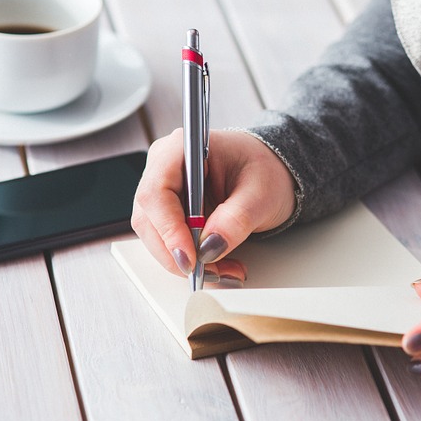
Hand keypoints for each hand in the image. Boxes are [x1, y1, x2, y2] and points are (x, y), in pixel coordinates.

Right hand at [132, 129, 296, 280]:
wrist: (270, 173)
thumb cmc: (264, 170)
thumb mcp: (261, 194)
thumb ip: (236, 219)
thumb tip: (210, 246)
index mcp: (182, 148)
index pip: (157, 192)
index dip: (168, 229)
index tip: (189, 257)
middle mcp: (164, 168)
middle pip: (150, 219)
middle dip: (178, 253)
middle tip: (211, 272)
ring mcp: (164, 191)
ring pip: (156, 236)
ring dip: (186, 261)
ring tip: (224, 270)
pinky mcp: (169, 212)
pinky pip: (168, 242)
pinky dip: (191, 259)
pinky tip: (217, 265)